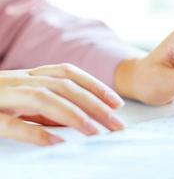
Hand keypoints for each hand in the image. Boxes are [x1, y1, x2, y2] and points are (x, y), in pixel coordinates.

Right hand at [0, 63, 124, 145]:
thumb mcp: (24, 98)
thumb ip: (49, 105)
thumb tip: (81, 118)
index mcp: (29, 74)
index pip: (69, 73)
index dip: (95, 85)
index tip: (117, 103)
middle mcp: (19, 79)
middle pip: (64, 86)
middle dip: (94, 104)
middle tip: (117, 124)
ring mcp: (2, 95)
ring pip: (44, 99)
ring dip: (73, 115)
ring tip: (95, 133)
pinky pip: (12, 123)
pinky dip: (36, 133)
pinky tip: (57, 144)